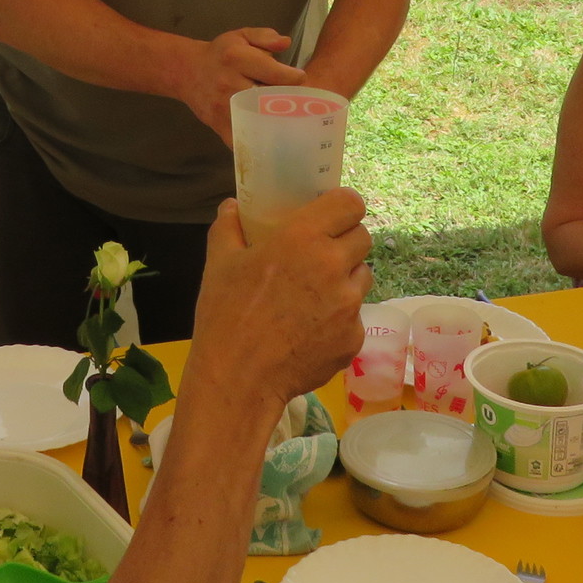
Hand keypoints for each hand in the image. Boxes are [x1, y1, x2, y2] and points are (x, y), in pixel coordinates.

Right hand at [174, 28, 304, 143]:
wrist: (188, 71)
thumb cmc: (221, 53)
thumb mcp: (241, 36)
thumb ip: (265, 37)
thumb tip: (286, 43)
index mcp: (237, 58)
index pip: (275, 73)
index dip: (294, 78)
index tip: (299, 78)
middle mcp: (229, 83)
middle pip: (269, 98)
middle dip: (288, 100)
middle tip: (298, 100)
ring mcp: (223, 107)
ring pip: (259, 120)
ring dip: (277, 121)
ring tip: (288, 117)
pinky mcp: (219, 124)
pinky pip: (243, 138)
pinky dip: (258, 141)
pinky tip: (270, 136)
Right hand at [188, 190, 370, 412]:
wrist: (239, 379)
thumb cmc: (225, 315)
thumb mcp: (219, 264)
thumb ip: (228, 227)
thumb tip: (232, 207)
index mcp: (303, 238)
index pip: (350, 203)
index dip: (343, 207)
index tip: (329, 217)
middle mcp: (334, 266)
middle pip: (362, 238)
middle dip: (344, 243)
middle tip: (320, 257)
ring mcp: (349, 305)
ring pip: (363, 277)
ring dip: (346, 280)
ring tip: (316, 296)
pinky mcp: (354, 338)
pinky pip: (355, 318)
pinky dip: (339, 321)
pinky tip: (311, 332)